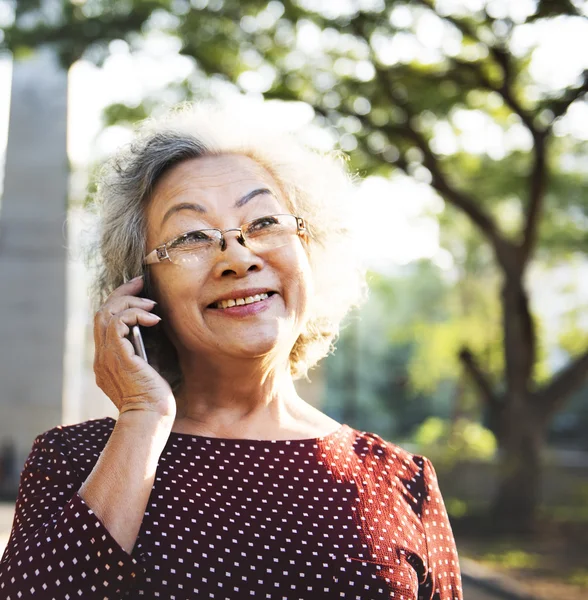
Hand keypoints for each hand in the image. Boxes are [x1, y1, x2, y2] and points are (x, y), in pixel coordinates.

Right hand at [94, 276, 175, 419]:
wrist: (151, 420)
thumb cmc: (155, 401)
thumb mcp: (148, 371)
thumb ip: (143, 353)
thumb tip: (152, 332)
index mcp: (106, 361)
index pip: (104, 324)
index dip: (118, 304)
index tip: (136, 292)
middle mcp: (101, 358)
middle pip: (101, 313)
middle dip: (121, 294)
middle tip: (140, 283)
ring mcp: (106, 358)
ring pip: (106, 314)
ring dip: (130, 303)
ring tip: (152, 304)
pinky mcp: (118, 357)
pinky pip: (117, 323)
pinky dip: (135, 314)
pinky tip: (154, 319)